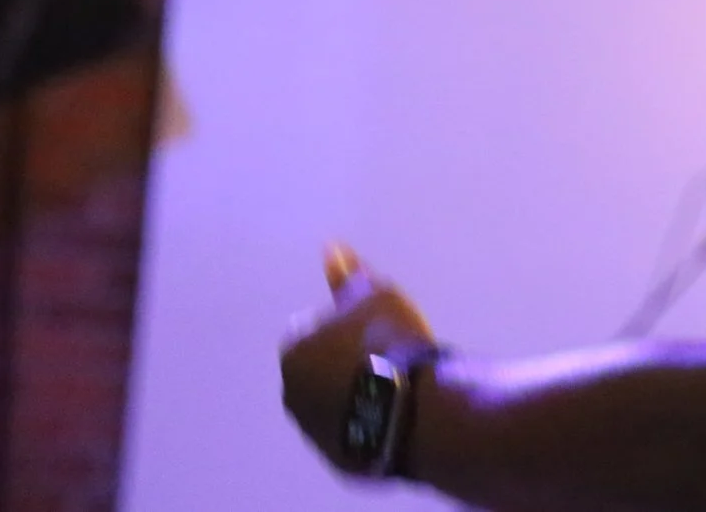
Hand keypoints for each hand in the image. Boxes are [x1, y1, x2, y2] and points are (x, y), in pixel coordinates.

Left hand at [280, 242, 438, 470]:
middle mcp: (292, 393)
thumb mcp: (375, 295)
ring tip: (397, 383)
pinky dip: (368, 419)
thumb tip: (331, 247)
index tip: (376, 324)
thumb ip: (349, 276)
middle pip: (320, 367)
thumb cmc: (389, 340)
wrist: (413, 409)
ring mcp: (314, 429)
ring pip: (334, 400)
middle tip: (387, 352)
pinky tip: (397, 410)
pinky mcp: (339, 457)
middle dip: (344, 360)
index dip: (346, 321)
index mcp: (294, 350)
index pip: (312, 326)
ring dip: (354, 390)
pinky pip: (353, 429)